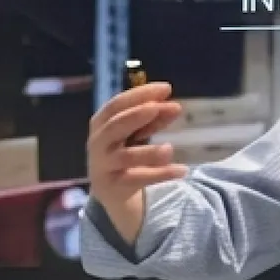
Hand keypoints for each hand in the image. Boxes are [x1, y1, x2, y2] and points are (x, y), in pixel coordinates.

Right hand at [87, 81, 186, 245]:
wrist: (110, 191)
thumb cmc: (123, 152)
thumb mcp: (136, 133)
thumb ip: (153, 119)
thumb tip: (174, 107)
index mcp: (101, 122)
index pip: (117, 104)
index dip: (140, 95)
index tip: (166, 88)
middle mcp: (98, 142)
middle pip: (116, 125)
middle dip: (137, 115)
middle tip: (158, 107)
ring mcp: (104, 165)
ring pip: (126, 156)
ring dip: (149, 152)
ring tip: (169, 149)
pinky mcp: (114, 186)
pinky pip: (138, 179)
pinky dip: (160, 174)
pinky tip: (181, 170)